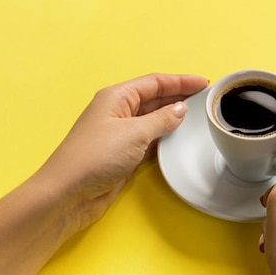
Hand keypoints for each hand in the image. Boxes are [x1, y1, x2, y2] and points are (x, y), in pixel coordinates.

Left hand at [0, 73, 207, 274]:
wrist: (69, 194)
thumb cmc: (96, 157)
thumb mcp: (134, 134)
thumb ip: (161, 119)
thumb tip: (180, 109)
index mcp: (117, 97)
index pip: (154, 82)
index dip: (180, 80)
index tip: (205, 83)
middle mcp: (119, 111)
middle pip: (155, 97)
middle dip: (179, 96)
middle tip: (206, 98)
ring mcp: (121, 133)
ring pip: (154, 118)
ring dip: (174, 116)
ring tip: (199, 116)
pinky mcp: (125, 154)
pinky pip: (151, 138)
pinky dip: (166, 136)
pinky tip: (181, 138)